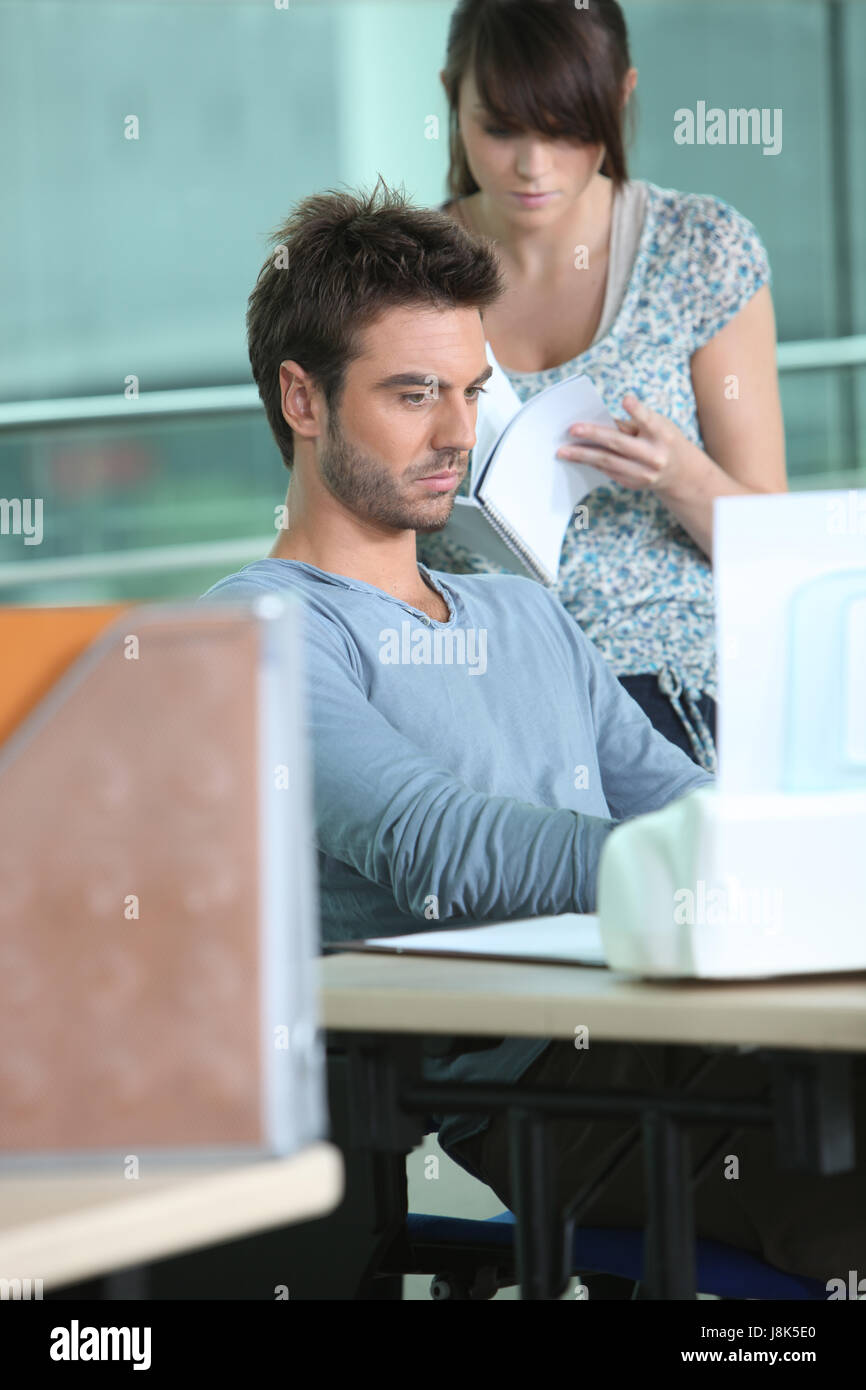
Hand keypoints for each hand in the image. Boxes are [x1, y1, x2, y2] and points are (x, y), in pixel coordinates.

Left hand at [556, 394, 698, 493]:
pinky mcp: (634, 483)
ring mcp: (644, 473)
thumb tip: (597, 421)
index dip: (637, 411)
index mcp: (662, 434)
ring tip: (563, 451)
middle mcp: (654, 455)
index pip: (649, 420)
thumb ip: (631, 423)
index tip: (626, 399)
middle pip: (619, 443)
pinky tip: (577, 457)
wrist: (681, 473)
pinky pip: (608, 471)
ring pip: (608, 462)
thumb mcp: (657, 426)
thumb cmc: (663, 440)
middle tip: (572, 430)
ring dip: (583, 455)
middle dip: (593, 435)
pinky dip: (592, 463)